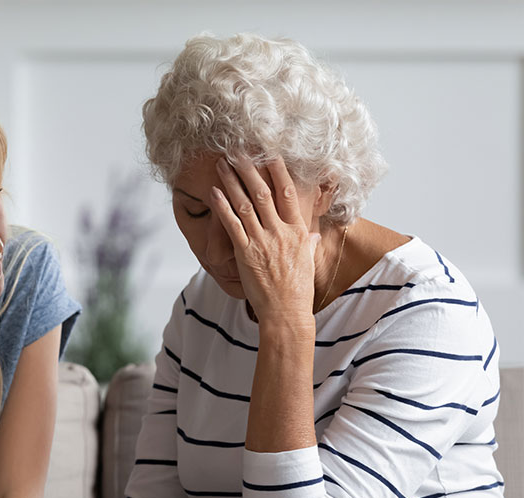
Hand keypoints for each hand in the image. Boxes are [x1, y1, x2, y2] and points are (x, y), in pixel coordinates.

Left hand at [209, 156, 318, 324]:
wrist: (286, 313)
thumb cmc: (297, 291)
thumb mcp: (308, 262)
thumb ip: (309, 244)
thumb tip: (315, 236)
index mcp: (298, 231)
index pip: (288, 193)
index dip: (278, 171)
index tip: (269, 153)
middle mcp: (280, 232)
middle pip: (263, 192)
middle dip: (249, 169)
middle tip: (237, 151)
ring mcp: (262, 242)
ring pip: (245, 204)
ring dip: (232, 182)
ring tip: (222, 164)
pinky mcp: (246, 253)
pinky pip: (232, 225)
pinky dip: (222, 207)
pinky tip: (214, 193)